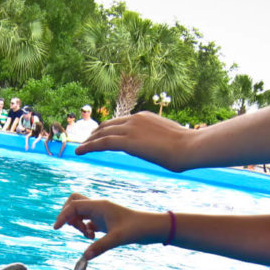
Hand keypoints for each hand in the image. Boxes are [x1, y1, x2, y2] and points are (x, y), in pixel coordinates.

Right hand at [53, 193, 168, 259]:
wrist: (152, 228)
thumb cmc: (138, 229)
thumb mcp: (118, 239)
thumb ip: (100, 246)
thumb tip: (85, 257)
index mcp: (99, 205)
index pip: (73, 206)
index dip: (62, 216)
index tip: (56, 229)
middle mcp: (98, 206)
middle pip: (73, 203)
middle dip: (69, 217)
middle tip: (78, 230)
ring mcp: (101, 213)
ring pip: (79, 212)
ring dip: (77, 224)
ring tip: (89, 236)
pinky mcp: (104, 220)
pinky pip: (87, 220)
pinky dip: (84, 228)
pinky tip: (93, 238)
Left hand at [75, 111, 193, 171]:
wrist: (189, 146)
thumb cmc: (186, 148)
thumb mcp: (170, 141)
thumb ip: (160, 141)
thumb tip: (162, 149)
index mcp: (144, 117)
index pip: (121, 122)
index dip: (108, 129)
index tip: (101, 136)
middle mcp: (135, 119)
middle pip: (108, 125)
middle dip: (96, 133)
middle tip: (87, 142)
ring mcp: (130, 128)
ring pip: (102, 133)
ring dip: (89, 141)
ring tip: (80, 149)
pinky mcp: (127, 140)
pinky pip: (102, 143)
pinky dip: (89, 146)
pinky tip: (80, 152)